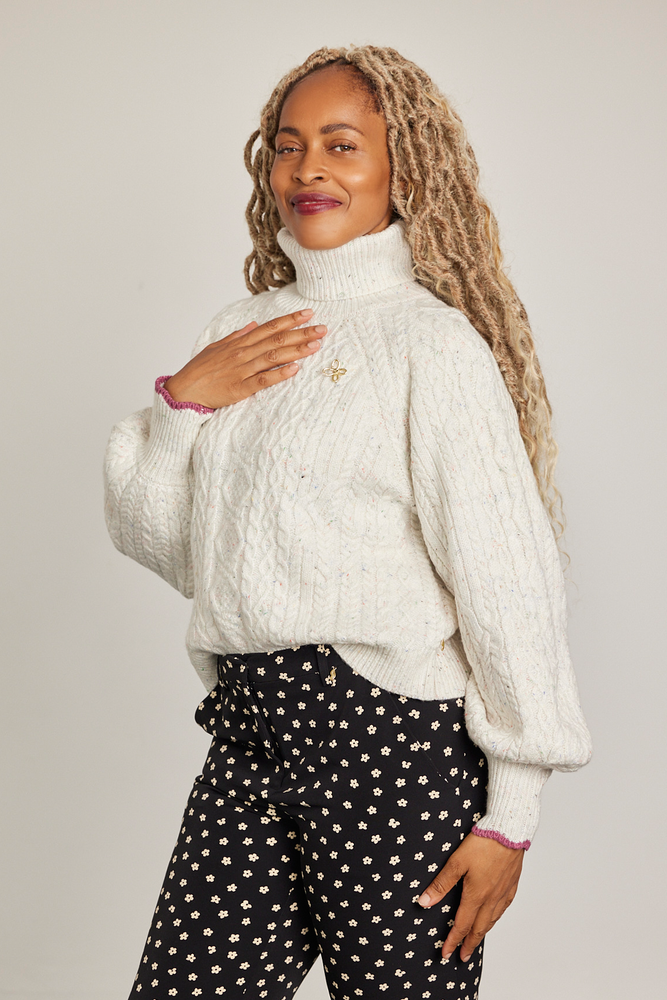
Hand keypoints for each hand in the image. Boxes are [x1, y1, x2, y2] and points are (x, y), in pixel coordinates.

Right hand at [165, 309, 326, 408]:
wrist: (184, 390)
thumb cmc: (200, 370)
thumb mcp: (217, 347)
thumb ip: (237, 336)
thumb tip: (253, 324)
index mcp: (239, 343)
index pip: (269, 327)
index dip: (290, 320)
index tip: (308, 314)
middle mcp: (242, 353)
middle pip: (276, 339)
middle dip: (301, 333)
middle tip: (322, 328)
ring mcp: (242, 370)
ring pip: (273, 357)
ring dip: (296, 350)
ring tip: (315, 345)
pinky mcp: (240, 388)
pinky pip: (263, 380)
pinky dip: (279, 374)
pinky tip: (295, 369)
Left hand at [417, 832, 523, 960]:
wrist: (509, 831)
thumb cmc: (483, 843)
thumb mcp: (456, 862)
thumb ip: (441, 884)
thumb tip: (424, 902)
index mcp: (476, 895)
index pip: (462, 925)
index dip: (453, 941)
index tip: (446, 954)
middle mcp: (491, 898)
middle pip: (479, 929)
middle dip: (469, 944)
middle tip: (463, 956)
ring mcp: (503, 892)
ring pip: (492, 920)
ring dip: (482, 933)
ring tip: (475, 941)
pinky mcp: (511, 884)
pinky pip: (503, 909)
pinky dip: (495, 918)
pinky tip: (493, 917)